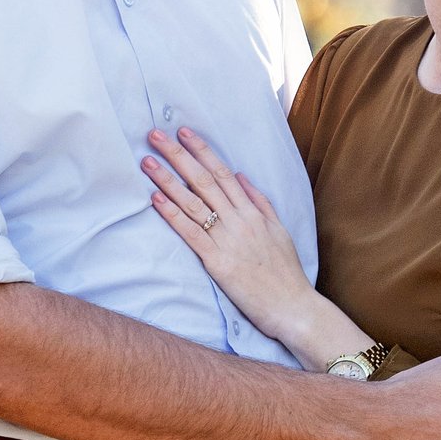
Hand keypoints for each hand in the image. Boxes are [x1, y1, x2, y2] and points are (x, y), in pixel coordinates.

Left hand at [141, 127, 317, 344]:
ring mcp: (228, 239)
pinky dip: (172, 214)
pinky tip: (155, 198)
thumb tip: (242, 175)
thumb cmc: (285, 272)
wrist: (293, 306)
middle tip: (155, 135)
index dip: (201, 151)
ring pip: (193, 202)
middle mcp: (240, 220)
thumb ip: (260, 202)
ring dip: (168, 180)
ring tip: (148, 162)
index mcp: (253, 212)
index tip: (183, 133)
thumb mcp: (279, 230)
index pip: (223, 173)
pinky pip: (191, 233)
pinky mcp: (218, 262)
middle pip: (204, 180)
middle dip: (178, 155)